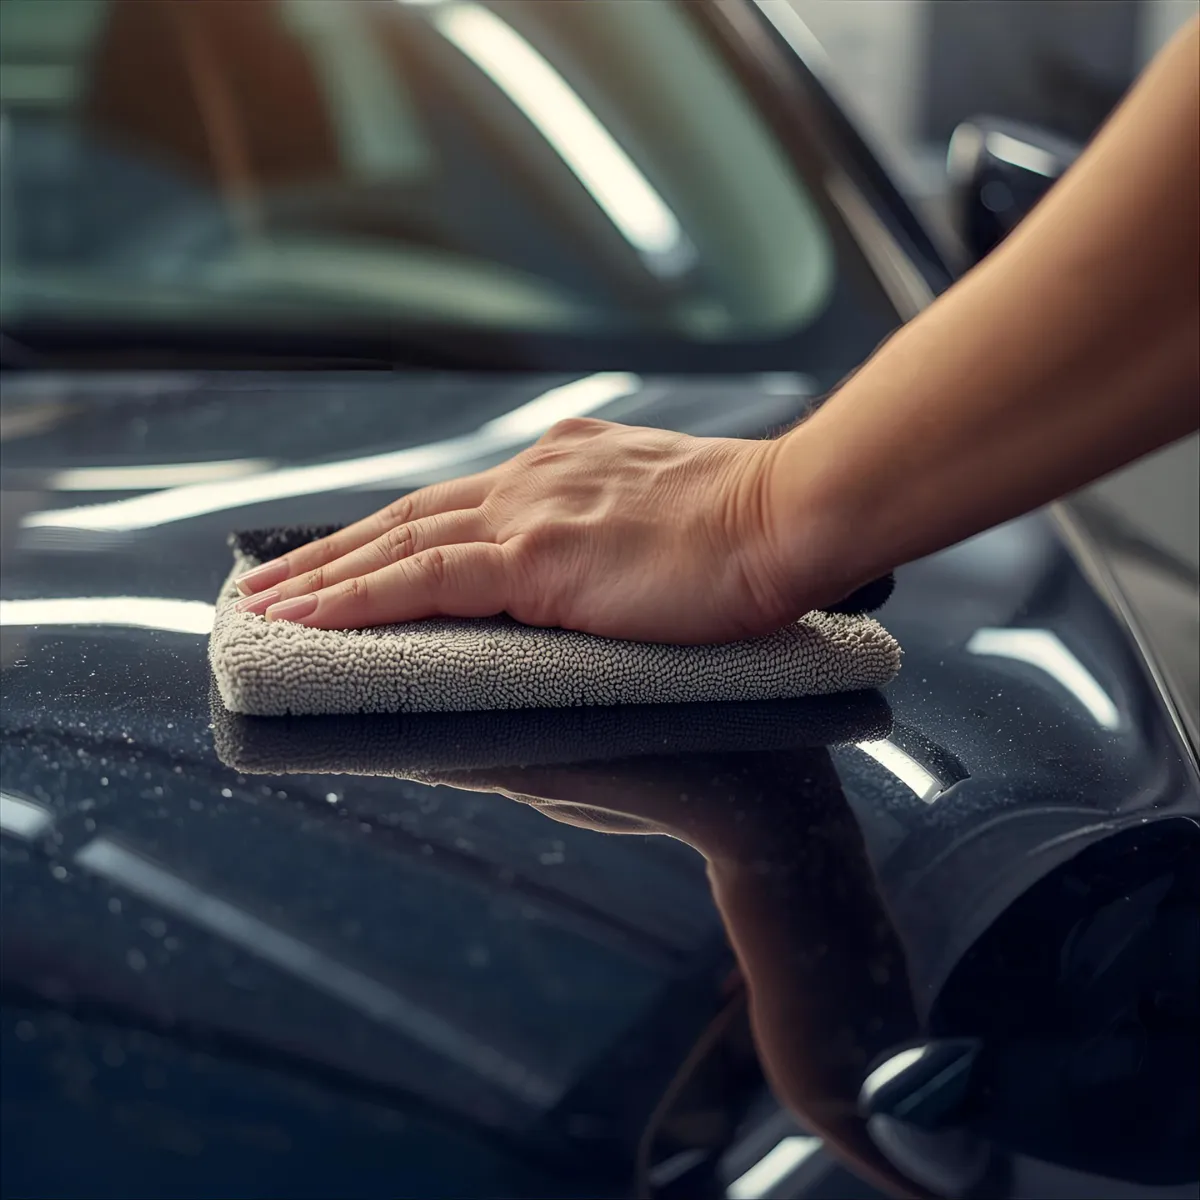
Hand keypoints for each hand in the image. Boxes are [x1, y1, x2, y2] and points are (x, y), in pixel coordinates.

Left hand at [233, 418, 812, 642]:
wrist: (790, 518)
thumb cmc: (749, 536)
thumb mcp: (663, 519)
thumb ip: (608, 533)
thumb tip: (581, 569)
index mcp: (561, 469)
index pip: (450, 505)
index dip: (387, 534)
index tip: (341, 555)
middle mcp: (532, 479)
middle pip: (405, 516)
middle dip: (331, 552)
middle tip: (270, 579)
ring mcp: (530, 514)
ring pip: (397, 543)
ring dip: (322, 575)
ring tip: (265, 602)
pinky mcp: (537, 557)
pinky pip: (423, 579)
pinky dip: (357, 596)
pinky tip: (309, 614)